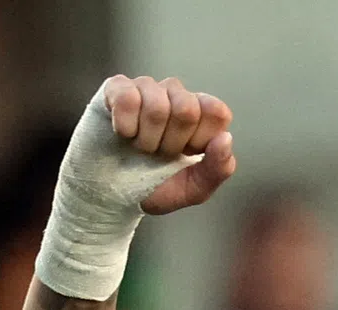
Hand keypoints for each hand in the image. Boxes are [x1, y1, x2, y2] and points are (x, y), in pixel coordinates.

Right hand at [103, 75, 235, 214]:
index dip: (201, 139)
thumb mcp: (195, 188)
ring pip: (157, 106)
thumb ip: (218, 168)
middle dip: (171, 143)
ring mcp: (146, 89)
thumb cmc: (155, 187)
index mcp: (201, 114)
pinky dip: (125, 126)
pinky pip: (127, 98)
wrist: (112, 194)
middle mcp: (176, 95)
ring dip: (147, 139)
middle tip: (159, 153)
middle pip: (187, 109)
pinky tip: (123, 134)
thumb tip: (225, 137)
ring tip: (140, 146)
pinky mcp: (116, 88)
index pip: (217, 111)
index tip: (186, 154)